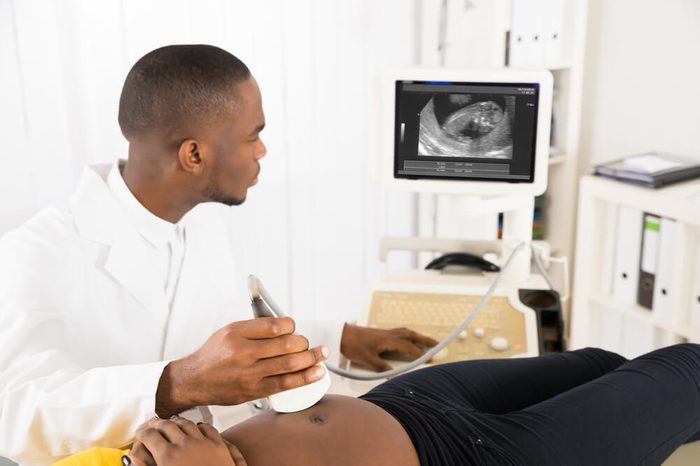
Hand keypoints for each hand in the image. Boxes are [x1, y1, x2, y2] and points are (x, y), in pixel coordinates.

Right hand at [129, 416, 245, 465]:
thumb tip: (130, 460)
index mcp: (168, 456)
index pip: (149, 436)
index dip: (141, 433)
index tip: (139, 433)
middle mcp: (185, 445)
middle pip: (166, 425)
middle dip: (156, 424)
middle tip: (152, 425)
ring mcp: (203, 443)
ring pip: (187, 423)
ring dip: (176, 421)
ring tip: (171, 422)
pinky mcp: (219, 446)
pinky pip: (207, 428)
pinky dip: (199, 425)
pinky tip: (197, 427)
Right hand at [155, 317, 327, 416]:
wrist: (194, 380)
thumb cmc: (214, 353)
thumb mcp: (230, 331)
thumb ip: (256, 327)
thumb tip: (286, 326)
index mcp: (237, 333)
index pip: (275, 325)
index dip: (291, 325)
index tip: (293, 328)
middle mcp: (243, 352)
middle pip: (286, 344)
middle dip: (304, 343)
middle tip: (306, 343)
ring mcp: (249, 373)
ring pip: (289, 364)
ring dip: (311, 359)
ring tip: (321, 355)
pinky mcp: (253, 391)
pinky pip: (284, 384)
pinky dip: (305, 378)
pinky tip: (317, 373)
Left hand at [340, 324, 438, 371]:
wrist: (341, 334)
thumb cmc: (352, 345)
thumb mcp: (367, 359)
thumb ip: (381, 368)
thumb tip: (394, 377)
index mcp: (387, 340)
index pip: (408, 346)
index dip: (420, 352)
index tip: (430, 358)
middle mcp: (388, 334)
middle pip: (411, 335)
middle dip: (425, 340)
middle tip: (437, 343)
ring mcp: (384, 332)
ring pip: (405, 332)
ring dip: (416, 335)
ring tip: (425, 340)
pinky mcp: (380, 332)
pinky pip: (398, 331)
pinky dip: (407, 334)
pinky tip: (406, 339)